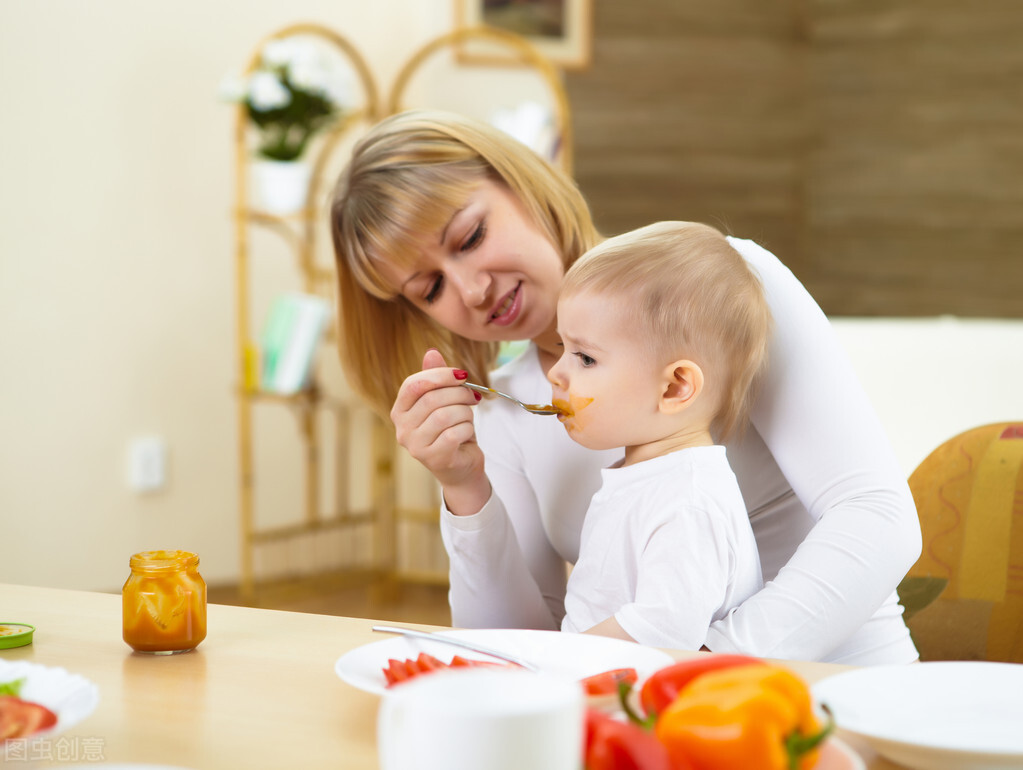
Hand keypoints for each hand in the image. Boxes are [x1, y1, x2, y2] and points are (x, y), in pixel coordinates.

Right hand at [390, 350, 490, 513]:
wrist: (461, 468)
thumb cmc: (451, 431)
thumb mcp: (445, 402)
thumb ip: (436, 379)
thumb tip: (432, 352)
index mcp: (400, 411)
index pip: (413, 384)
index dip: (439, 375)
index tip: (461, 375)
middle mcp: (402, 429)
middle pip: (431, 398)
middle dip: (458, 393)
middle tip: (473, 396)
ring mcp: (415, 446)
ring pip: (444, 415)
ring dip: (465, 412)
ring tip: (468, 416)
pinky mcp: (434, 458)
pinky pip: (454, 433)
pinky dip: (467, 428)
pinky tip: (467, 432)